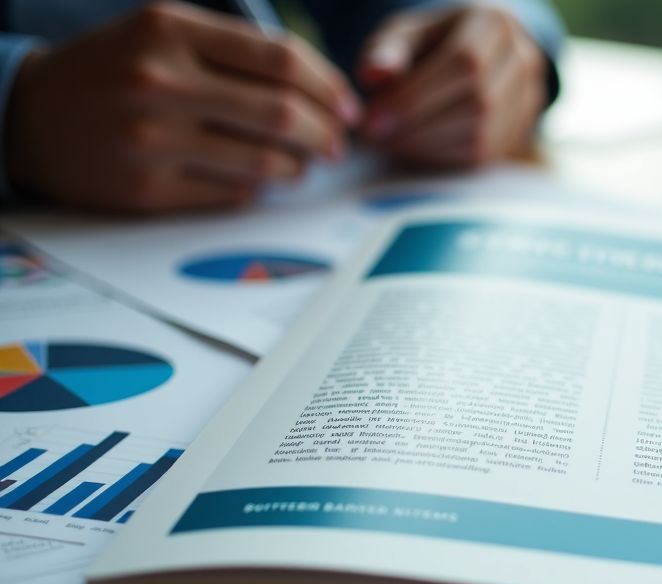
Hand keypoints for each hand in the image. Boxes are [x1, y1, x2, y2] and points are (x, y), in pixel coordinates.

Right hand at [5, 2, 360, 212]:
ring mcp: (152, 139)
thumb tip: (324, 91)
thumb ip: (237, 50)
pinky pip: (234, 192)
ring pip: (265, 161)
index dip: (329, 86)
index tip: (347, 106)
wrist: (31, 114)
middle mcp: (160, 81)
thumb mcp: (165, 32)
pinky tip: (258, 176)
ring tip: (302, 162)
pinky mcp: (148, 189)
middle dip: (325, 132)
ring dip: (299, 166)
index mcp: (170, 30)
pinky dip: (259, 185)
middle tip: (337, 143)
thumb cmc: (117, 69)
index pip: (281, 60)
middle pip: (281, 113)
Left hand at [358, 5, 546, 169]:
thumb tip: (372, 75)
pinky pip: (483, 154)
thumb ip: (387, 51)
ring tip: (391, 142)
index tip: (374, 119)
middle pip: (476, 103)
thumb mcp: (407, 34)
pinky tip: (415, 149)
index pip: (463, 63)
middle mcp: (523, 59)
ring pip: (482, 135)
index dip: (417, 97)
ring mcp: (530, 97)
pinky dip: (443, 157)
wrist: (479, 53)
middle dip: (419, 126)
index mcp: (494, 23)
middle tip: (376, 137)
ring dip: (428, 146)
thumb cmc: (434, 42)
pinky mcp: (522, 130)